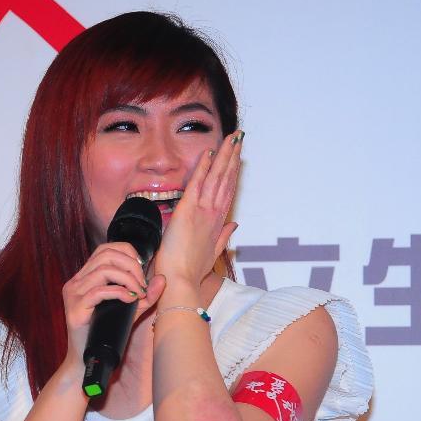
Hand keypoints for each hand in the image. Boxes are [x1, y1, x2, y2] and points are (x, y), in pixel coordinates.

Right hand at [61, 242, 165, 361]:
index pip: (105, 249)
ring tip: (139, 293)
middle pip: (105, 254)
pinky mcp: (74, 309)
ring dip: (128, 279)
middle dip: (131, 265)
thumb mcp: (129, 312)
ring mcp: (73, 294)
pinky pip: (99, 291)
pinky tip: (130, 300)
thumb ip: (145, 296)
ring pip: (103, 270)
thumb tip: (162, 280)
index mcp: (85, 277)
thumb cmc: (106, 335)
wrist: (88, 361)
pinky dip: (119, 292)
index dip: (127, 253)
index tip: (142, 270)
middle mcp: (76, 282)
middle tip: (143, 283)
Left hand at [152, 130, 242, 286]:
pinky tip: (209, 152)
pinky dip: (203, 167)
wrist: (181, 282)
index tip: (238, 157)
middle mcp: (214, 214)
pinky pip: (197, 184)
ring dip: (224, 156)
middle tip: (239, 138)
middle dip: (233, 157)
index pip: (228, 191)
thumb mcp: (212, 253)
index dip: (234, 172)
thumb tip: (234, 225)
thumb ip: (224, 237)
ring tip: (232, 139)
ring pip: (217, 178)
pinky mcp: (187, 211)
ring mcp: (202, 211)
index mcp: (217, 223)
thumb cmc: (192, 271)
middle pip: (226, 179)